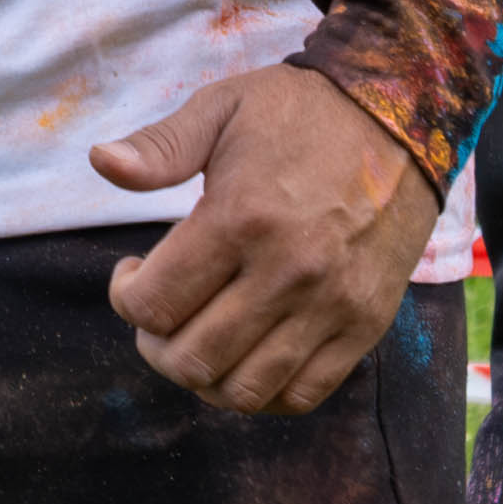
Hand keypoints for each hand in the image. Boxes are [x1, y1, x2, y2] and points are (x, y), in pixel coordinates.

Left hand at [90, 63, 439, 413]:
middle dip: (154, 345)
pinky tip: (244, 355)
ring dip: (203, 377)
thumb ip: (160, 147)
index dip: (124, 298)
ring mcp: (333, 306)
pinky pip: (305, 394)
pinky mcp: (366, 325)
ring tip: (196, 337)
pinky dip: (262, 393)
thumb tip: (100, 161)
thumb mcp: (220, 109)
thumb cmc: (299, 112)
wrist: (401, 116)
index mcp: (241, 219)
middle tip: (156, 313)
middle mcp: (289, 273)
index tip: (131, 272)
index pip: (154, 304)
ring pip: (246, 390)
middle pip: (193, 358)